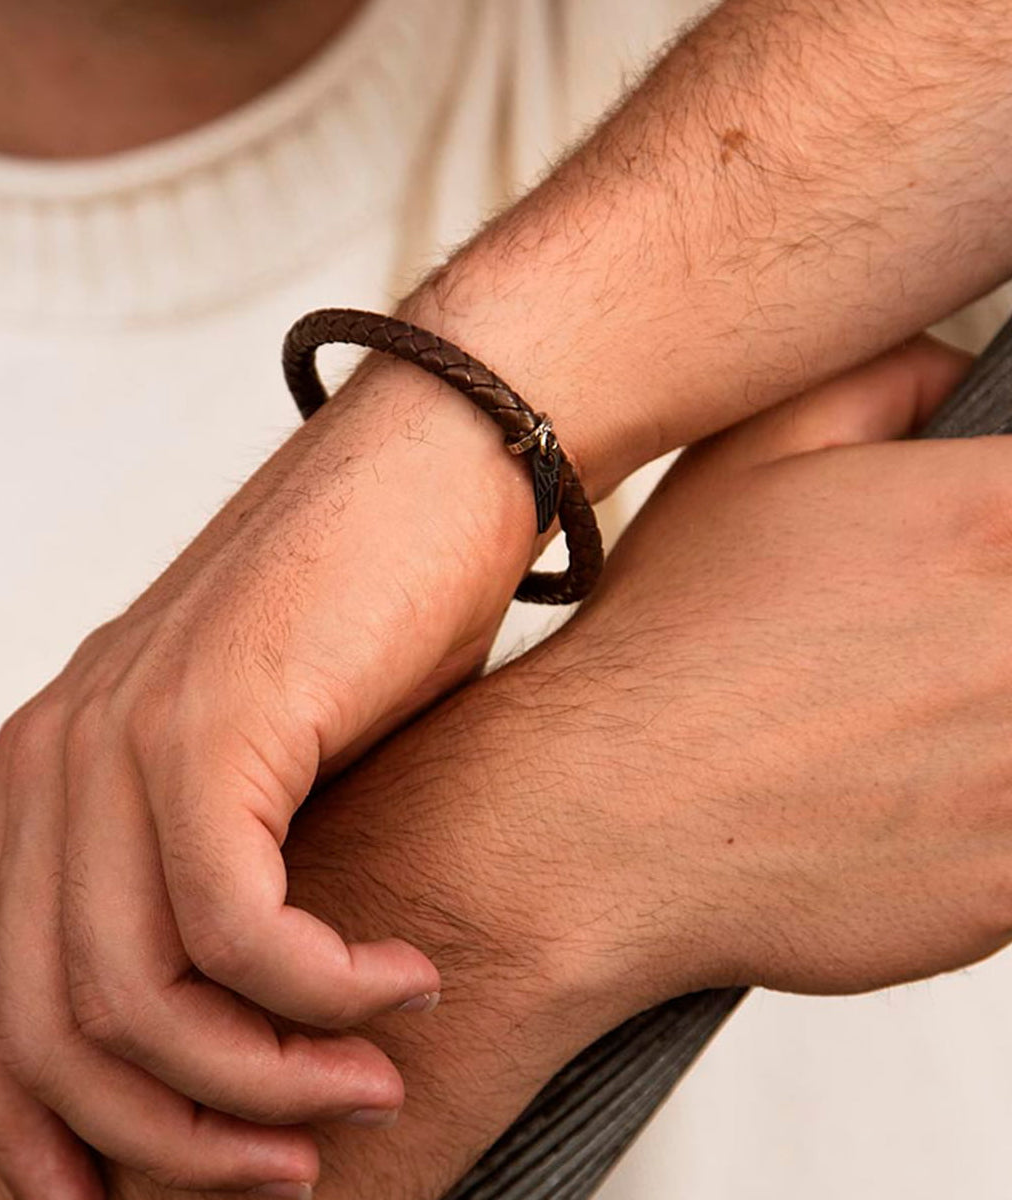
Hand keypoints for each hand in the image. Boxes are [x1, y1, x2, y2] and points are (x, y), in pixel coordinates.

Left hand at [0, 351, 543, 1198]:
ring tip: (363, 1084)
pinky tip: (403, 983)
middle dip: (172, 1136)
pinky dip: (325, 993)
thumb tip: (225, 1035)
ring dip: (263, 1080)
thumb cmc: (368, 623)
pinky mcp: (215, 720)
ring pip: (140, 999)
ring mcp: (125, 733)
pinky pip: (241, 929)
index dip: (42, 1125)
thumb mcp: (263, 767)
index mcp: (46, 771)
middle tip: (294, 1162)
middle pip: (52, 1027)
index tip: (131, 1197)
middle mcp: (56, 754)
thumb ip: (213, 875)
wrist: (433, 469)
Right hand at [506, 337, 1011, 1007]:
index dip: (996, 534)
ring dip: (982, 716)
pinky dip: (977, 811)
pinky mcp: (1011, 880)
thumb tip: (964, 381)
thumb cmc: (665, 645)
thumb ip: (889, 379)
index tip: (957, 573)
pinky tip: (903, 797)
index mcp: (988, 521)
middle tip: (916, 647)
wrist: (602, 817)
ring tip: (900, 720)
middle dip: (982, 628)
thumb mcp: (750, 453)